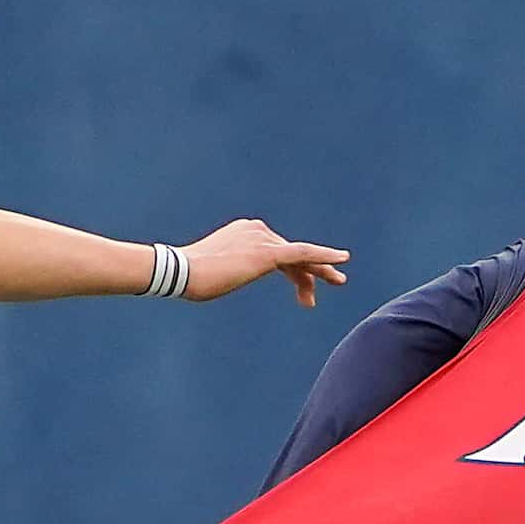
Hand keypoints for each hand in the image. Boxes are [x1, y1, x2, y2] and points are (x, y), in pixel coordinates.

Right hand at [180, 219, 348, 306]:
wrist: (181, 271)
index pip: (278, 251)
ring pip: (300, 256)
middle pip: (291, 253)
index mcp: (245, 232)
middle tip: (334, 281)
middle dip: (311, 271)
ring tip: (339, 281)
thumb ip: (227, 271)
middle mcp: (256, 230)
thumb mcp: (214, 272)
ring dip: (320, 271)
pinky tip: (342, 259)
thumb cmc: (189, 277)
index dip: (295, 272)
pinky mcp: (267, 253)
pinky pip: (303, 253)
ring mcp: (262, 239)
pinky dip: (324, 255)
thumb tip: (216, 279)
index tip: (303, 293)